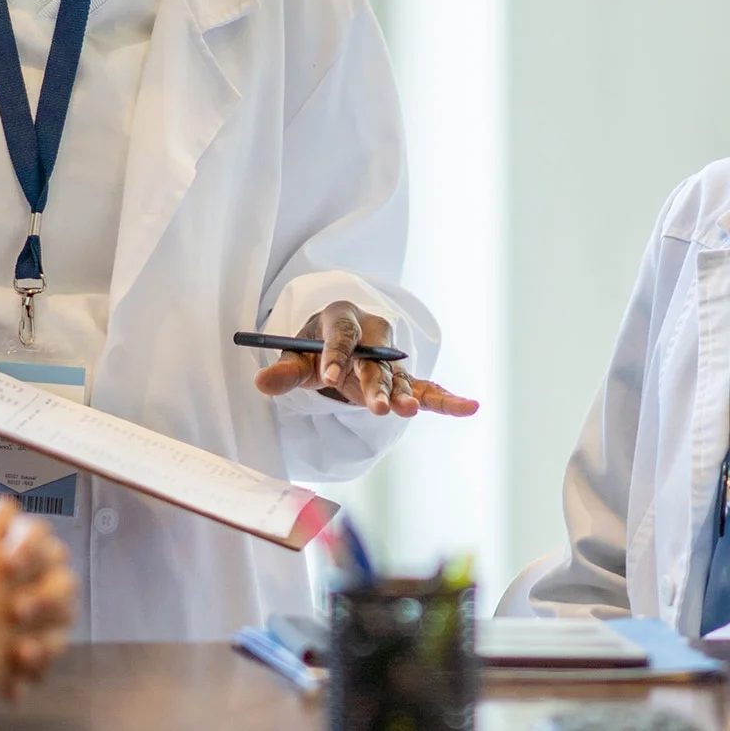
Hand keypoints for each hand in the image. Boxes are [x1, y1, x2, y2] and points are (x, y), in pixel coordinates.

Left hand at [249, 300, 478, 416]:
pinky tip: (469, 407)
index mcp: (343, 318)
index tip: (328, 376)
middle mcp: (373, 334)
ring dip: (403, 396)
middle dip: (374, 384)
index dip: (335, 356)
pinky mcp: (404, 377)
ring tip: (408, 411)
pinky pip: (426, 387)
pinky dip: (445, 399)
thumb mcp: (296, 355)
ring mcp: (391, 358)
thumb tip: (260, 383)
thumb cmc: (315, 346)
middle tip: (375, 407)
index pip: (341, 337)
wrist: (339, 338)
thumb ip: (283, 371)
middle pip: (374, 362)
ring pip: (398, 378)